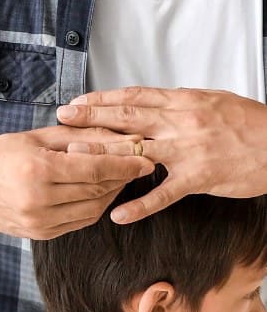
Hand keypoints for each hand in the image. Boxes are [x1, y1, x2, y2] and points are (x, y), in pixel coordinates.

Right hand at [0, 124, 155, 238]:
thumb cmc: (2, 155)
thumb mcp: (39, 136)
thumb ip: (81, 137)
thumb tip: (120, 137)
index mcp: (38, 170)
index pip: (95, 169)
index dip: (125, 164)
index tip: (146, 159)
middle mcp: (38, 200)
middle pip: (97, 190)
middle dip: (122, 177)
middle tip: (137, 165)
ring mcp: (39, 222)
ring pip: (93, 209)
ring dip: (111, 194)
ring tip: (118, 177)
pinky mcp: (41, 234)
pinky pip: (80, 221)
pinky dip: (95, 207)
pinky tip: (98, 193)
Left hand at [56, 86, 266, 222]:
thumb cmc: (250, 124)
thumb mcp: (214, 102)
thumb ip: (181, 104)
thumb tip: (156, 102)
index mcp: (183, 102)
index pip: (134, 97)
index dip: (103, 98)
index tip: (78, 100)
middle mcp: (181, 122)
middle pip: (127, 117)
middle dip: (91, 117)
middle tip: (63, 117)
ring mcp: (188, 150)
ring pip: (137, 151)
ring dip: (103, 153)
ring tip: (73, 157)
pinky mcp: (198, 178)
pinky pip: (163, 193)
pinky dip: (139, 205)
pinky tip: (117, 214)